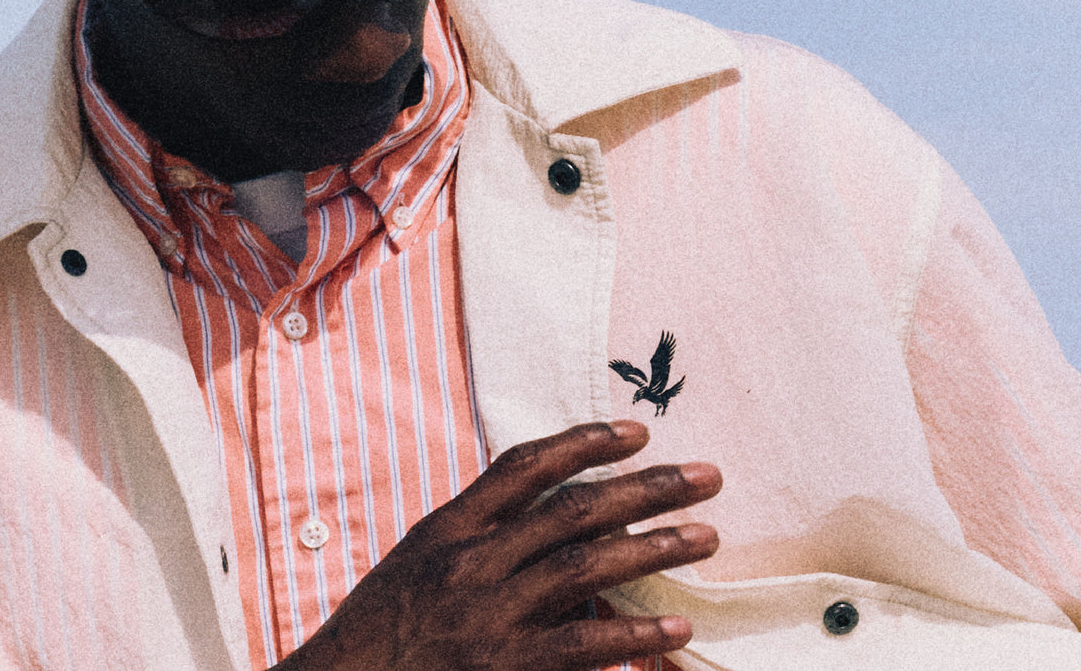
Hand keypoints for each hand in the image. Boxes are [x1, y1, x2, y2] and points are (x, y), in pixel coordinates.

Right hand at [273, 420, 721, 670]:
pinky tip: (675, 629)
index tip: (638, 433)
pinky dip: (632, 637)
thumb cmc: (375, 642)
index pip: (524, 467)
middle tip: (706, 475)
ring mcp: (485, 617)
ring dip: (654, 549)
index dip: (586, 444)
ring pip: (585, 568)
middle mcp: (468, 564)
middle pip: (572, 510)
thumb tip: (551, 528)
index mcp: (445, 532)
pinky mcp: (500, 668)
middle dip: (646, 488)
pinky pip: (580, 648)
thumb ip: (475, 544)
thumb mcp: (412, 573)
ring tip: (706, 536)